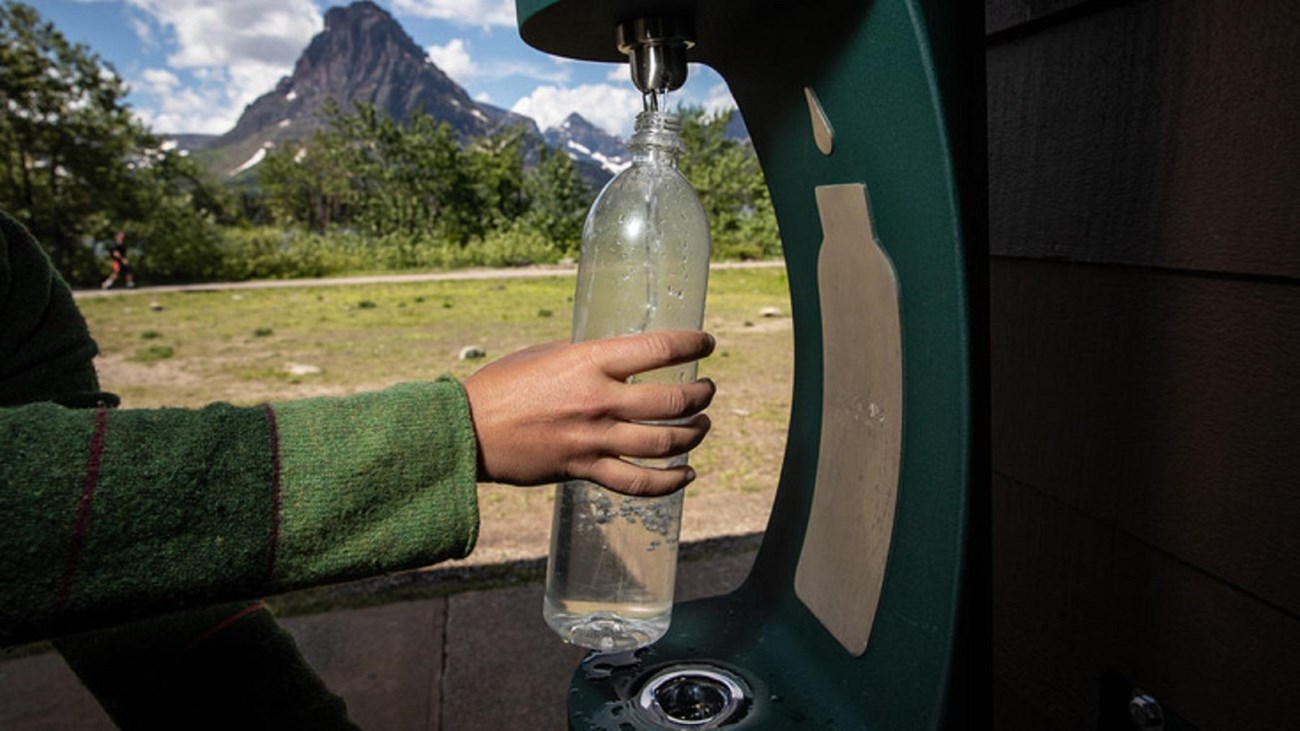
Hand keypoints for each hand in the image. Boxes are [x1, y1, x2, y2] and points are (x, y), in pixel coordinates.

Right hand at [462, 330, 715, 496]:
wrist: (467, 430)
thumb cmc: (502, 385)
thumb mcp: (546, 354)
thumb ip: (587, 357)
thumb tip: (620, 359)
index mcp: (589, 362)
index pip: (659, 349)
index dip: (692, 344)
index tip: (706, 343)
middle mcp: (598, 401)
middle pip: (671, 402)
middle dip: (700, 396)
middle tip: (706, 391)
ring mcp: (593, 439)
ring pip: (664, 443)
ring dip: (694, 434)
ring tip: (702, 425)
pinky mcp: (584, 470)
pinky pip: (639, 483)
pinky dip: (670, 482)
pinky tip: (686, 474)